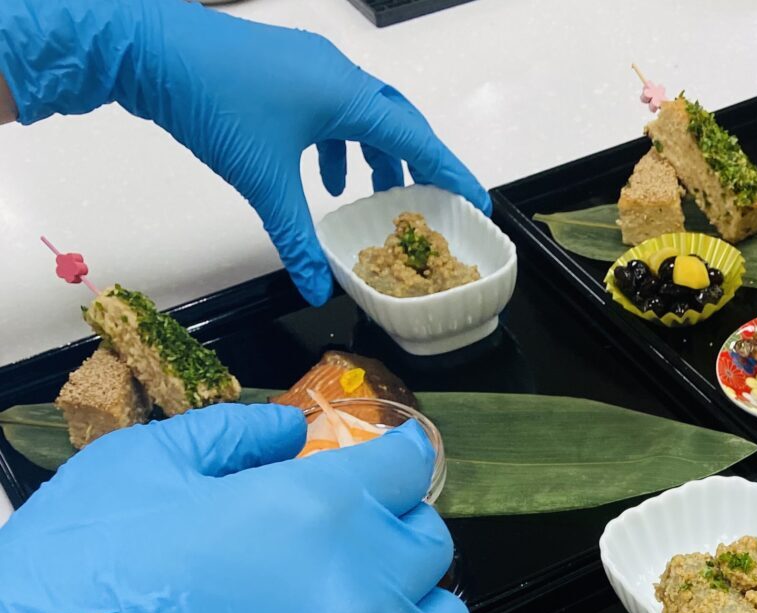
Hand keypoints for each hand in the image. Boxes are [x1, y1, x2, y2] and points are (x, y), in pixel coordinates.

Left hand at [0, 0, 489, 303]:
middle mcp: (336, 75)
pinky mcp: (282, 68)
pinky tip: (319, 175)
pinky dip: (338, 142)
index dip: (450, 174)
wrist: (145, 47)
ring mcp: (309, 66)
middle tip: (431, 198)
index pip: (417, 140)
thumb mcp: (262, 180)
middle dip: (417, 163)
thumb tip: (314, 286)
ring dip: (374, 152)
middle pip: (398, 121)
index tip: (476, 199)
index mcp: (347, 96)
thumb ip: (296, 237)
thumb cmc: (211, 99)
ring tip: (375, 192)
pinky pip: (330, 106)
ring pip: (362, 112)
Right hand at [0, 405, 470, 612]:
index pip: (408, 465)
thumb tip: (293, 429)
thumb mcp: (147, 464)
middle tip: (346, 540)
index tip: (380, 467)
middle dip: (394, 530)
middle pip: (428, 542)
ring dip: (414, 607)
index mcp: (322, 504)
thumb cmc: (83, 577)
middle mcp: (364, 580)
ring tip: (363, 608)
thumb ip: (236, 435)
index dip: (393, 460)